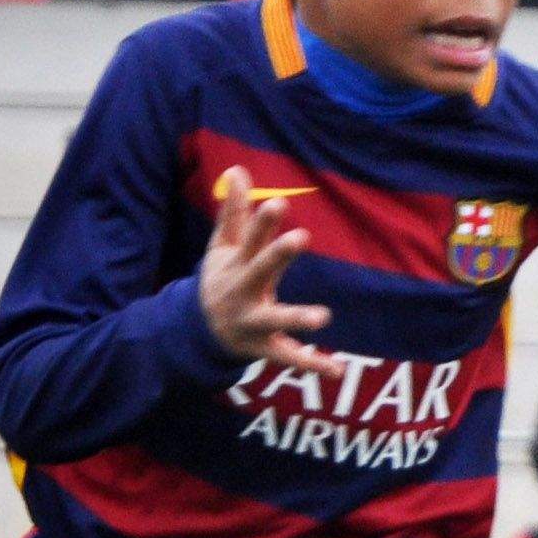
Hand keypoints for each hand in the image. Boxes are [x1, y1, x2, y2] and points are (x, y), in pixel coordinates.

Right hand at [195, 167, 351, 378]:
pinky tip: (338, 368)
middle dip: (277, 255)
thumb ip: (234, 211)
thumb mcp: (222, 246)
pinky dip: (312, 364)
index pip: (248, 238)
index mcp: (236, 264)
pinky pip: (289, 356)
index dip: (261, 221)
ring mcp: (253, 321)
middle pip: (260, 270)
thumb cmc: (221, 278)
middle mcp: (243, 291)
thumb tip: (238, 169)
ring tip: (322, 317)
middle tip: (299, 237)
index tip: (278, 202)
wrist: (199, 329)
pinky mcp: (264, 347)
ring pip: (275, 319)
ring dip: (296, 318)